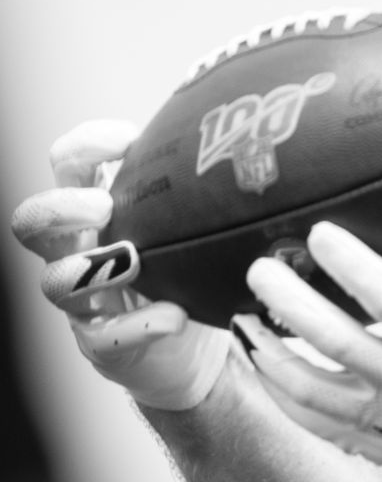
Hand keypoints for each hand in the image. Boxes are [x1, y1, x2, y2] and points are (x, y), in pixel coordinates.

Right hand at [11, 120, 230, 410]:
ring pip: (52, 282)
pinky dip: (139, 325)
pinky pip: (105, 338)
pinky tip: (173, 316)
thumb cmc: (188, 273)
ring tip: (131, 261)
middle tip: (105, 206)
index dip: (85, 145)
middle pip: (31, 221)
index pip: (66, 164)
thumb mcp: (190, 224)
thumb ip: (197, 189)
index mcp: (96, 212)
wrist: (194, 350)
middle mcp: (78, 253)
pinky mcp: (105, 346)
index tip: (128, 138)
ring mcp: (85, 302)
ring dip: (88, 268)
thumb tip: (250, 131)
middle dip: (62, 207)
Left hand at [242, 193, 381, 481]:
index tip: (321, 233)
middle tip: (259, 268)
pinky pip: (311, 421)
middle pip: (335, 342)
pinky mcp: (370, 444)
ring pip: (308, 388)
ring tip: (241, 314)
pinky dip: (278, 393)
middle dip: (289, 303)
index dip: (353, 267)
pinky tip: (261, 364)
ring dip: (268, 351)